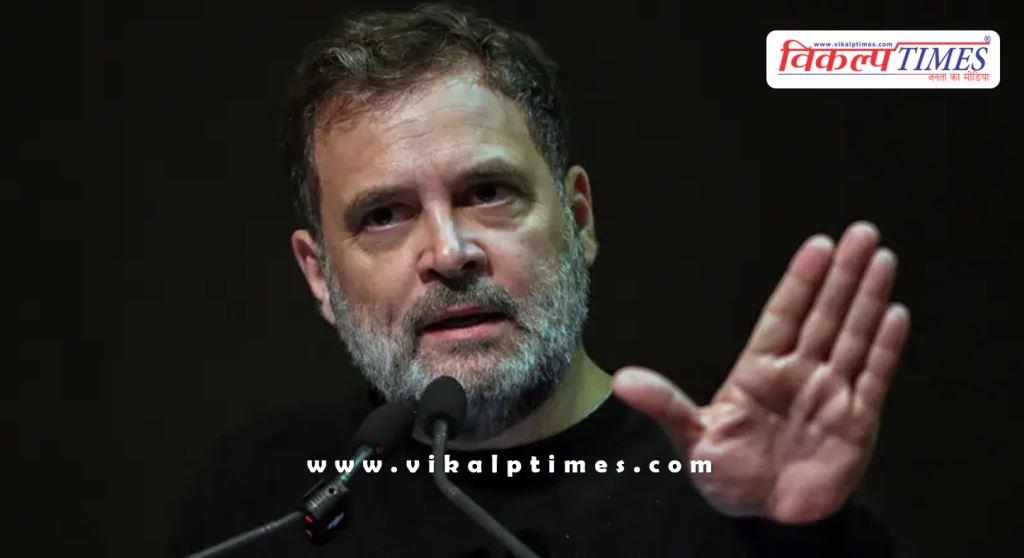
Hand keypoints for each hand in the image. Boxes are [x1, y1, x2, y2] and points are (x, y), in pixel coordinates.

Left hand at [612, 222, 909, 523]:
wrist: (765, 519)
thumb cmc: (726, 475)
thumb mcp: (691, 439)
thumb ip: (665, 405)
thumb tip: (622, 380)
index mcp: (758, 371)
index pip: (783, 315)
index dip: (800, 281)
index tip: (817, 246)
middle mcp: (798, 374)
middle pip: (824, 315)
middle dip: (842, 275)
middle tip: (861, 232)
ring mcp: (829, 394)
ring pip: (852, 337)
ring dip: (868, 298)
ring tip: (882, 258)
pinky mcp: (856, 421)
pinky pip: (873, 377)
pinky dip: (885, 346)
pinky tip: (896, 313)